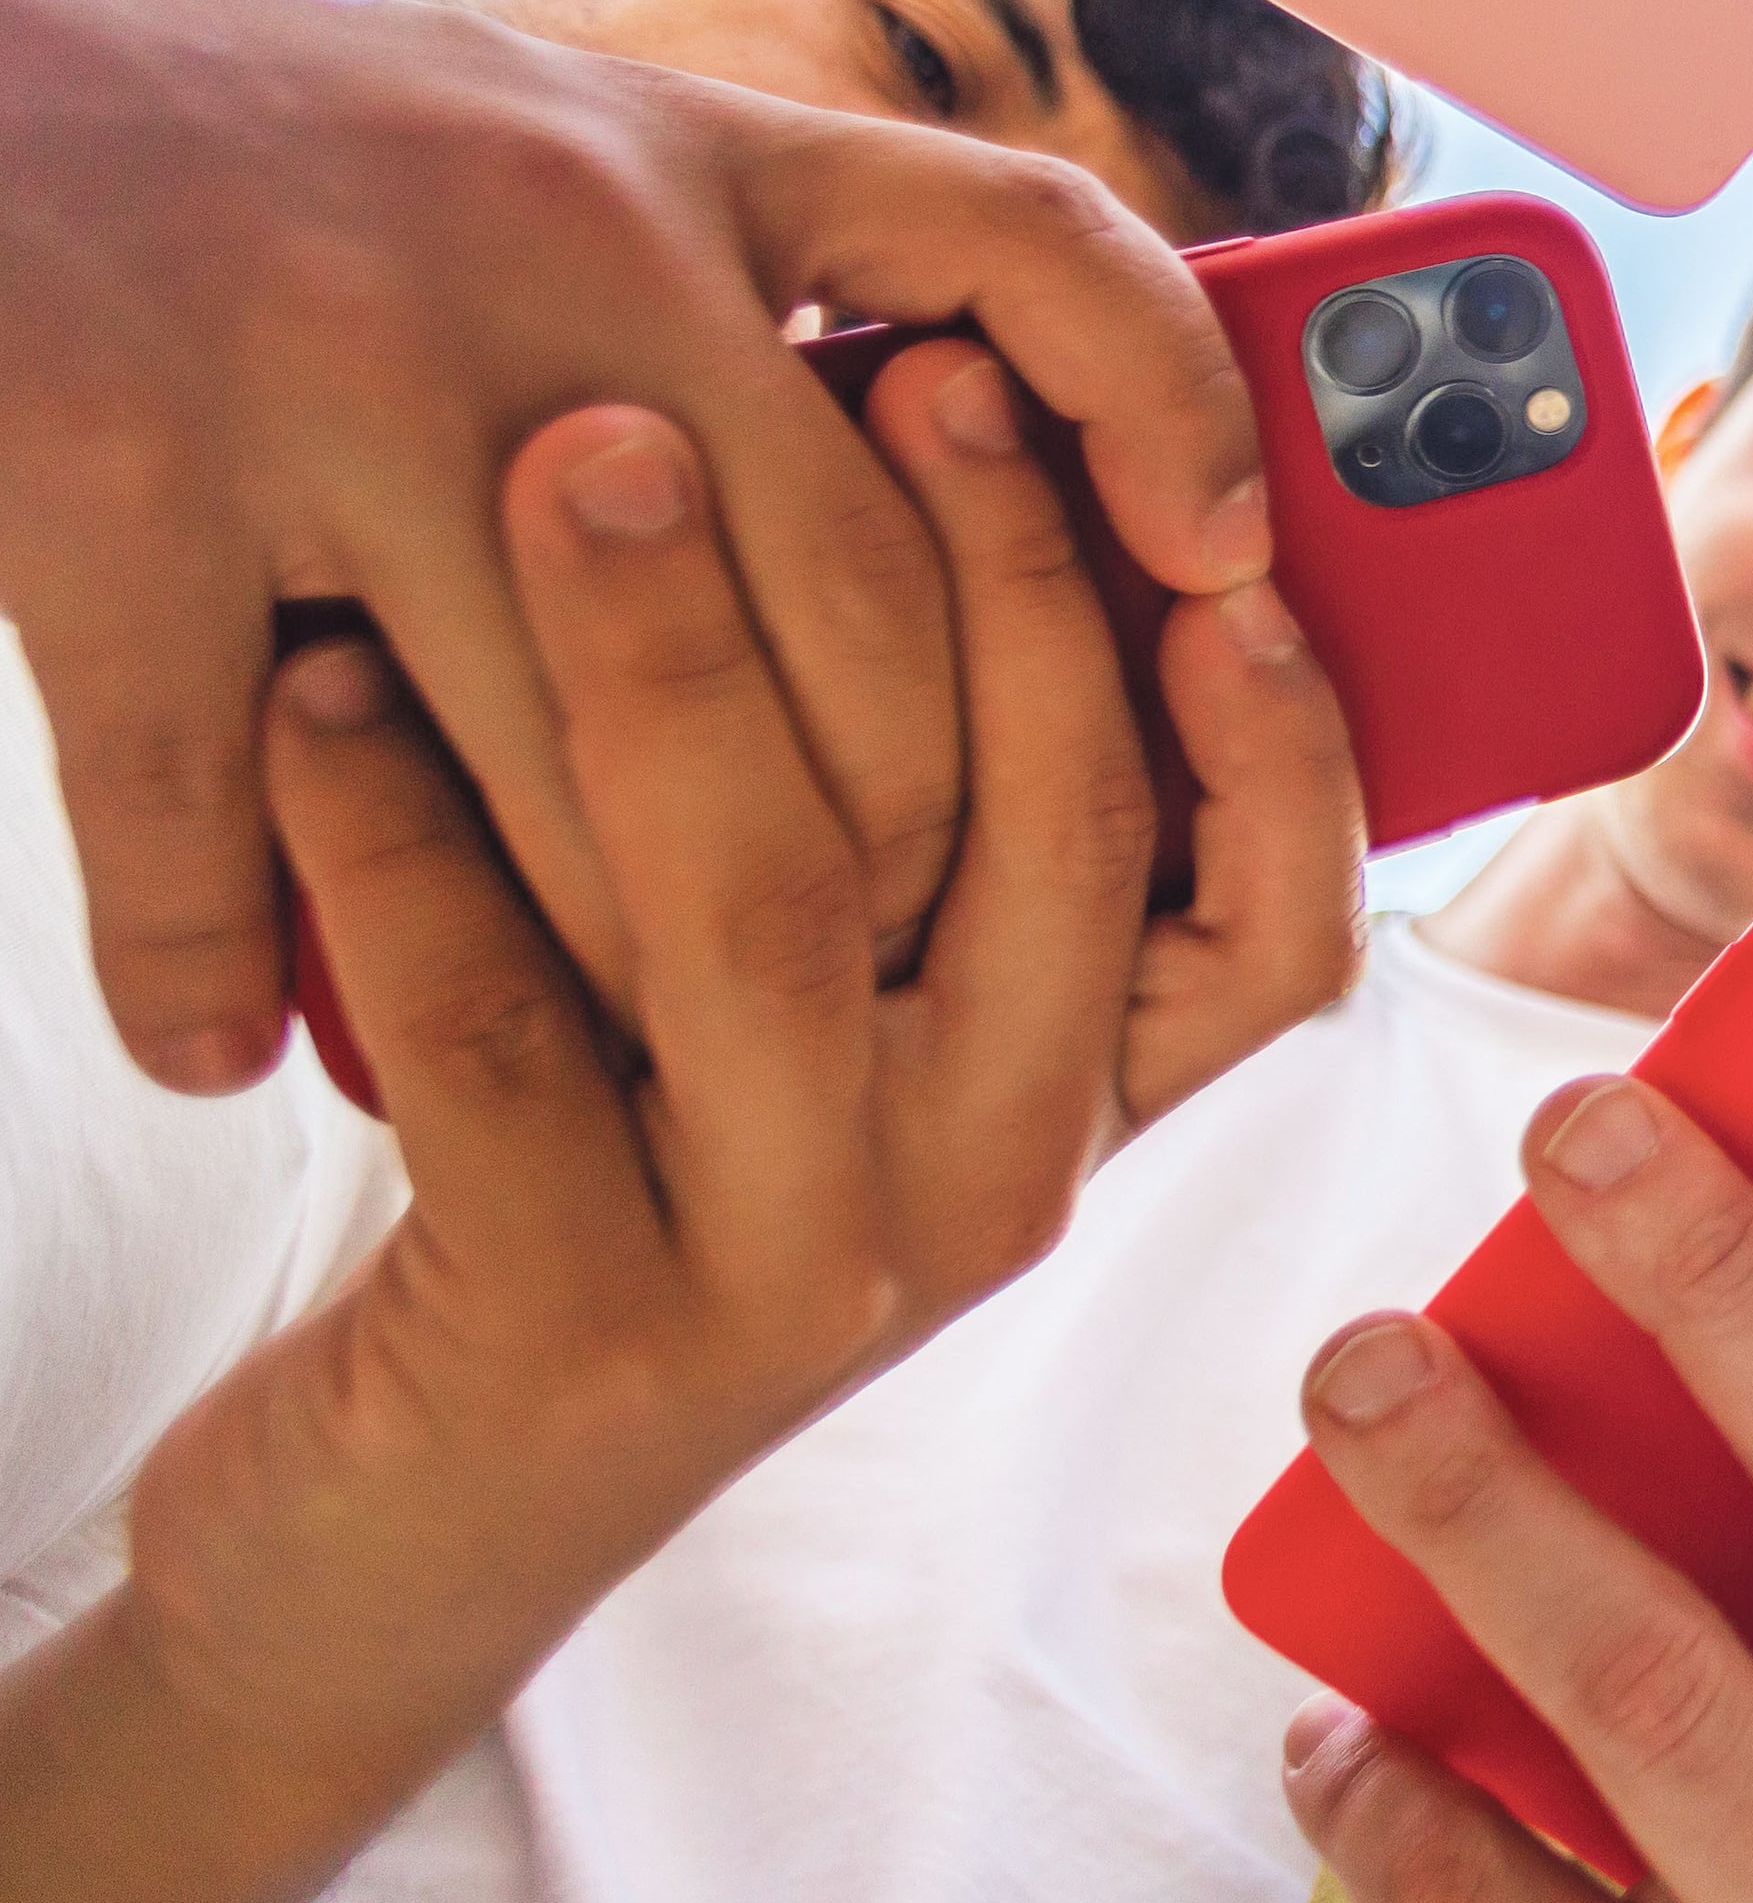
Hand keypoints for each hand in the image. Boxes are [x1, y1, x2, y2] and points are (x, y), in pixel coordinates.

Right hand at [0, 0, 1300, 1096]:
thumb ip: (738, 295)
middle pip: (852, 623)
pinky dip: (209, 963)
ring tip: (587, 1054)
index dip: (1168, 409)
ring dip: (580, 952)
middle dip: (871, 847)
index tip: (1234, 571)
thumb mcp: (541, 150)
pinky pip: (215, 799)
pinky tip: (224, 1049)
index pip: (1027, 246)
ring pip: (580, 761)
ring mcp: (339, 357)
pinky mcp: (118, 476)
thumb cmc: (236, 142)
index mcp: (681, 153)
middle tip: (849, 976)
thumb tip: (958, 505)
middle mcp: (555, 234)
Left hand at [0, 353, 1314, 1902]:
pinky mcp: (582, 1338)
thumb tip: (946, 453)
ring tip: (577, 457)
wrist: (402, 1538)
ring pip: (777, 919)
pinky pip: (504, 1040)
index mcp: (1072, 1105)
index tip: (1212, 516)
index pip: (1285, 920)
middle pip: (1057, 849)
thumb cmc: (621, 1189)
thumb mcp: (819, 1028)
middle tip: (899, 364)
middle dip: (1000, 576)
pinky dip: (399, 843)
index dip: (1285, 725)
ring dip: (677, 655)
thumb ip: (920, 831)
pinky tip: (317, 694)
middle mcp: (984, 1190)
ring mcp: (800, 1275)